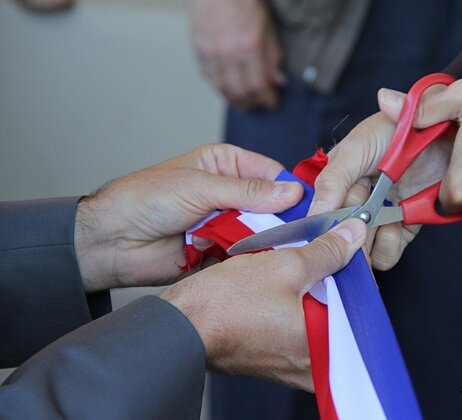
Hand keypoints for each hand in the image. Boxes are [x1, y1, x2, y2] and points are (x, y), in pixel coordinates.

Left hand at [75, 144, 303, 291]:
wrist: (113, 241)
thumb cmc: (147, 199)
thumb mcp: (200, 187)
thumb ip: (247, 192)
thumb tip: (291, 192)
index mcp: (224, 165)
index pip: (270, 172)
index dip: (290, 187)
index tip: (311, 204)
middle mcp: (229, 193)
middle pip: (270, 204)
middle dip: (283, 217)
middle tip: (306, 232)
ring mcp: (226, 223)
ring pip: (262, 231)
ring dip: (270, 240)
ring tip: (288, 249)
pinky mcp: (220, 251)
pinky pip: (246, 254)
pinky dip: (254, 259)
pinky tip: (268, 264)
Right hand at [160, 218, 366, 390]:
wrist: (181, 323)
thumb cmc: (224, 305)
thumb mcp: (284, 265)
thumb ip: (326, 251)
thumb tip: (351, 236)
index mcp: (321, 346)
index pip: (359, 305)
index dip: (352, 270)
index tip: (342, 250)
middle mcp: (311, 364)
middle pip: (340, 313)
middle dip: (332, 281)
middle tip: (318, 257)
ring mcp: (290, 365)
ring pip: (318, 320)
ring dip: (312, 292)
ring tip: (296, 271)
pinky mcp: (273, 358)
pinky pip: (297, 329)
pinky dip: (295, 306)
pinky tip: (279, 287)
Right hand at [190, 0, 285, 109]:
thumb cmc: (244, 1)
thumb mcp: (267, 26)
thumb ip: (273, 56)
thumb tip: (278, 80)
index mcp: (250, 46)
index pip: (260, 85)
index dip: (267, 99)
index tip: (273, 104)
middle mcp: (229, 53)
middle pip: (241, 91)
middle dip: (252, 102)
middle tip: (258, 106)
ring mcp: (211, 53)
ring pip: (223, 88)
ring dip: (234, 100)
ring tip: (242, 103)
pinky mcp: (198, 50)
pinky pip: (208, 77)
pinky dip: (218, 88)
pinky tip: (226, 90)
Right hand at [308, 99, 451, 269]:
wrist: (445, 133)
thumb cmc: (399, 128)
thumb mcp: (358, 147)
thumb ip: (333, 179)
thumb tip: (315, 211)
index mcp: (337, 181)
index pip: (322, 214)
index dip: (327, 225)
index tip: (334, 228)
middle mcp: (354, 201)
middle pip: (341, 237)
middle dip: (349, 237)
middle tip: (365, 225)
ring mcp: (379, 217)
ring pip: (361, 251)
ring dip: (370, 243)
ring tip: (386, 220)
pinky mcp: (402, 229)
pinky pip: (387, 253)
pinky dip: (390, 244)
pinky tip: (398, 224)